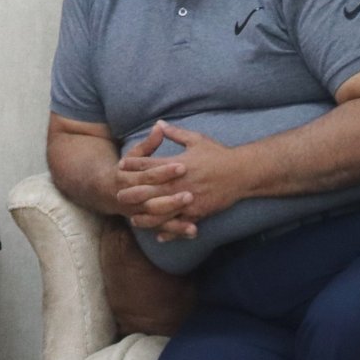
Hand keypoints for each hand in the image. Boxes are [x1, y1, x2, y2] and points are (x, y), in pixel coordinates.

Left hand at [115, 121, 241, 237]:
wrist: (242, 172)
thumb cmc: (219, 154)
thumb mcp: (196, 139)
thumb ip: (175, 133)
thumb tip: (159, 123)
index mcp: (177, 164)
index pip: (149, 165)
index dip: (134, 165)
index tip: (120, 165)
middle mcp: (179, 182)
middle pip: (150, 190)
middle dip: (133, 193)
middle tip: (117, 196)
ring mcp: (188, 199)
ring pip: (162, 211)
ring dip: (146, 216)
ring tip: (133, 220)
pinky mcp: (198, 211)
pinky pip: (180, 223)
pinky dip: (169, 231)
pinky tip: (159, 236)